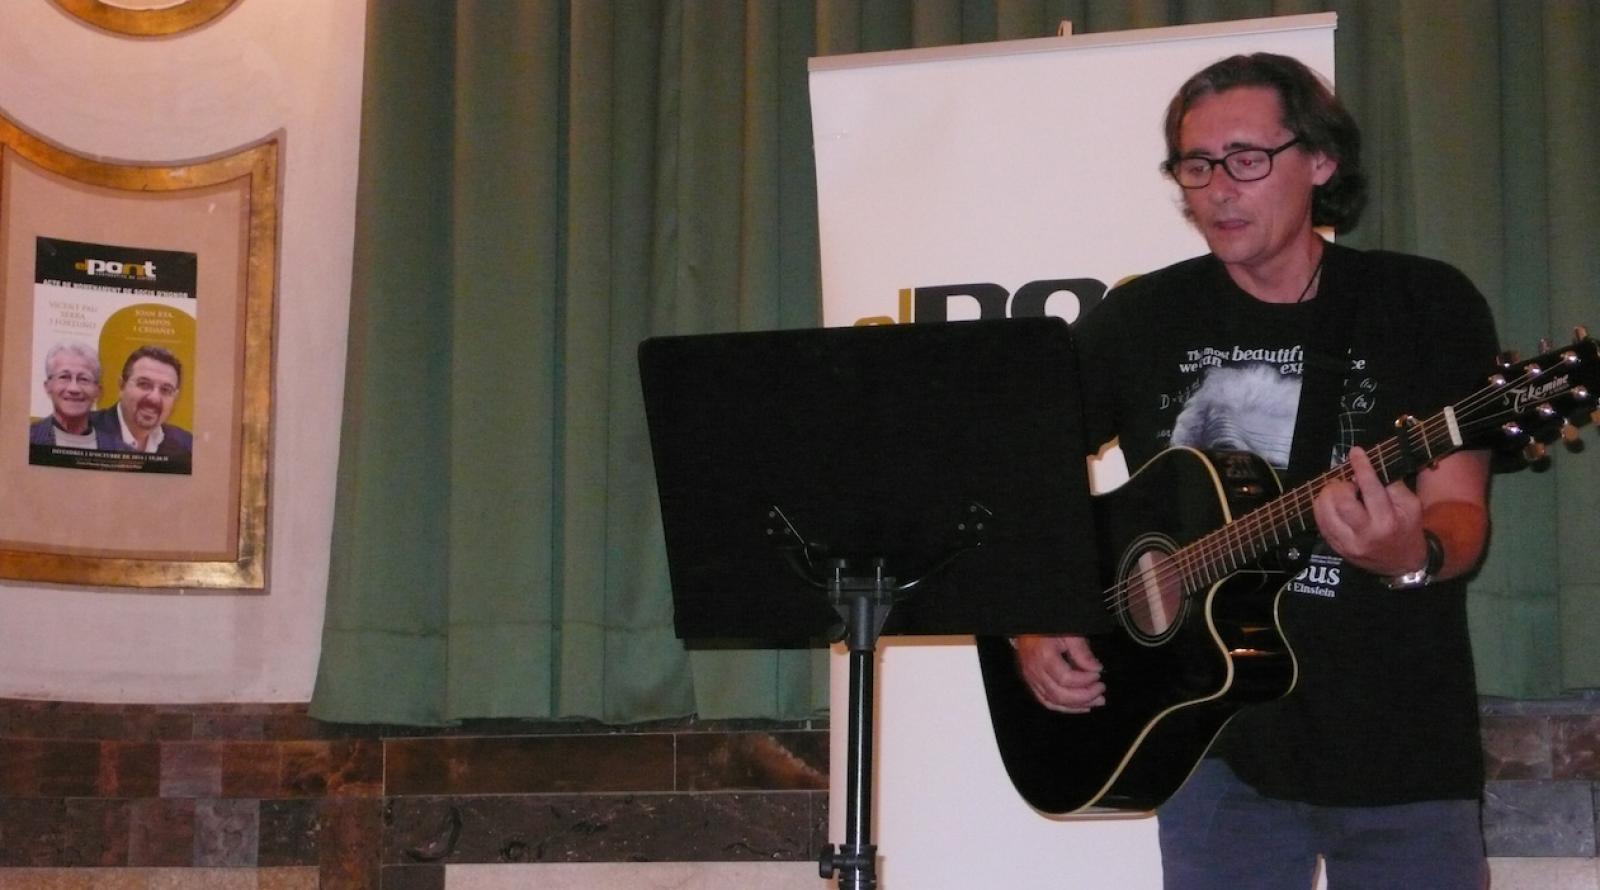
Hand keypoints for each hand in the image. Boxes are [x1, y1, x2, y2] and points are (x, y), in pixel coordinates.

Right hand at [1015, 634, 1104, 713]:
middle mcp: (1035, 671)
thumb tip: (1096, 668)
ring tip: (1095, 701)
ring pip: (1053, 702)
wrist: (1027, 627)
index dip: (1085, 680)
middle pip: (1060, 695)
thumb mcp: (1069, 634)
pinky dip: (1064, 707)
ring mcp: (1032, 679)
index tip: (1098, 674)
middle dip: (1084, 696)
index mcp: (1044, 657)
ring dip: (1077, 706)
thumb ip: (1082, 652)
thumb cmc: (1047, 628)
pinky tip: (1079, 706)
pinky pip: (1046, 701)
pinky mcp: (1032, 683)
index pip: (1066, 678)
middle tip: (1100, 690)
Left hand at [1312, 446, 1427, 575]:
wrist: (1403, 563)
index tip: (1355, 452)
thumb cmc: (1407, 528)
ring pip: (1325, 513)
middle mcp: (1365, 534)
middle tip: (1346, 483)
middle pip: (1341, 502)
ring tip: (1337, 492)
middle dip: (1340, 486)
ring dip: (1327, 495)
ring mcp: (1348, 544)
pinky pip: (1320, 523)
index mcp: (1387, 521)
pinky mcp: (1337, 548)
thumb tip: (1368, 469)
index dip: (1361, 467)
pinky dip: (1322, 508)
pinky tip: (1331, 503)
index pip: (1371, 489)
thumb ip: (1391, 486)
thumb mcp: (1411, 506)